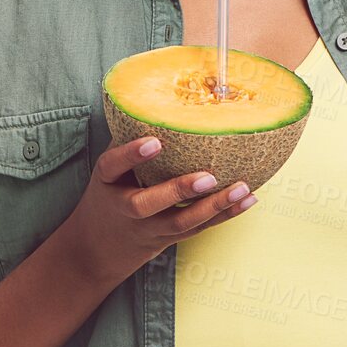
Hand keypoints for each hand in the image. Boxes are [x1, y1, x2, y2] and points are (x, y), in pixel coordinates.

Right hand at [57, 136, 257, 288]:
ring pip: (181, 222)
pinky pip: (199, 228)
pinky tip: (248, 199)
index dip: (131, 155)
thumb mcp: (109, 168)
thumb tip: (160, 97)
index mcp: (108, 183)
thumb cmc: (110, 193)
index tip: (155, 141)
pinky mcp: (170, 237)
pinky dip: (225, 214)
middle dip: (178, 191)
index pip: (113, 166)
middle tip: (208, 178)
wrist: (98, 249)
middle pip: (148, 204)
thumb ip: (129, 138)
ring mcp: (149, 227)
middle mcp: (126, 208)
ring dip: (214, 206)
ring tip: (242, 188)